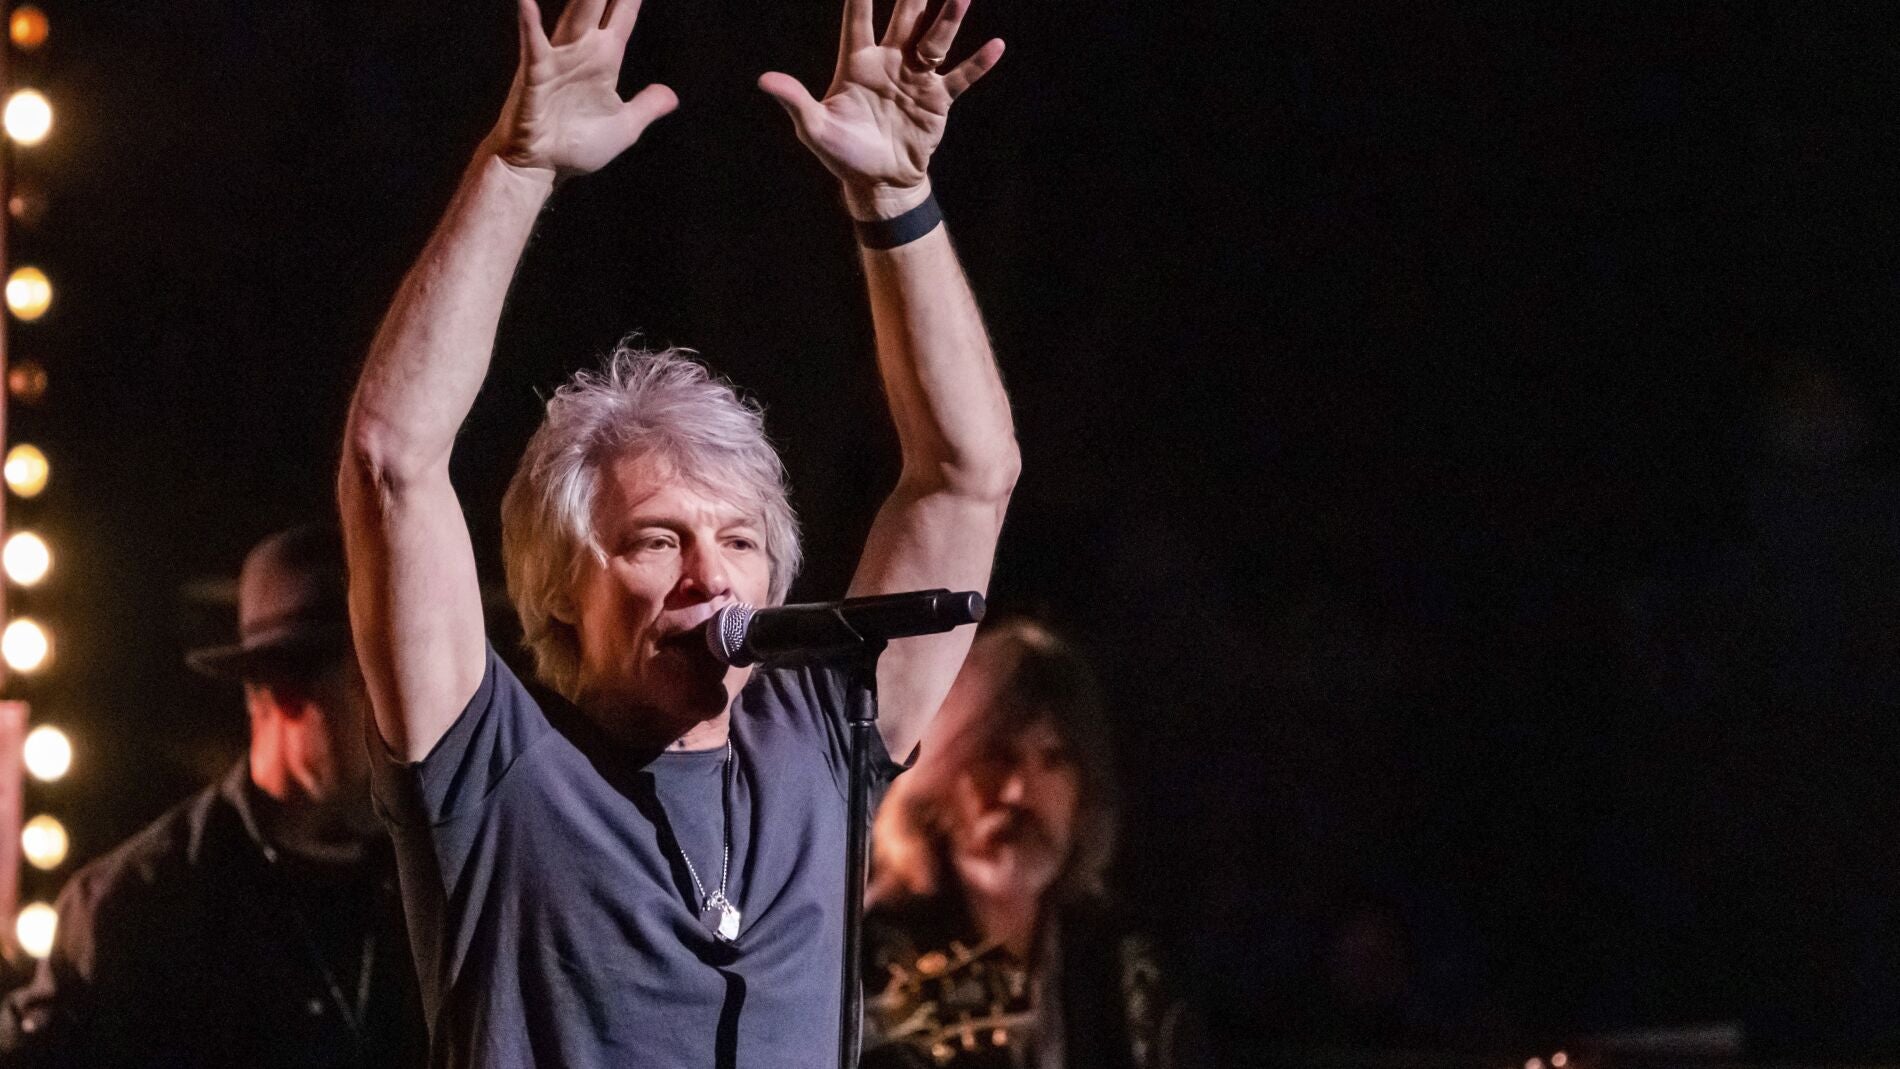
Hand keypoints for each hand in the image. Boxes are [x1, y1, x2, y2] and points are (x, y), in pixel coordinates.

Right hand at [487, 0, 676, 178]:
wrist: (542, 169)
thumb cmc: (576, 147)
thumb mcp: (624, 127)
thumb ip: (647, 106)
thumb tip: (671, 95)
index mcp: (605, 59)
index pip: (623, 14)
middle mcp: (582, 50)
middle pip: (597, 3)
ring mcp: (558, 60)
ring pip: (572, 14)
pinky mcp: (535, 77)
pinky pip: (533, 47)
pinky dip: (529, 24)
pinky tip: (526, 2)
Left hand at [758, 0, 1003, 217]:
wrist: (878, 182)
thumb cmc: (842, 154)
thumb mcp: (815, 129)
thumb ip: (795, 100)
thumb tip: (764, 80)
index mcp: (857, 63)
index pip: (858, 18)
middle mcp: (890, 62)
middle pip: (904, 18)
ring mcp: (916, 78)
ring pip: (935, 40)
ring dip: (949, 17)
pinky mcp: (937, 100)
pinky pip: (960, 77)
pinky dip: (977, 64)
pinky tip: (995, 46)